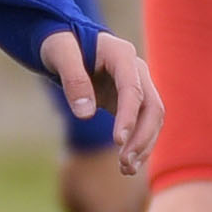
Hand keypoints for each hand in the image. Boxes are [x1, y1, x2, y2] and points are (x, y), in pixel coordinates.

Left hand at [41, 30, 161, 174]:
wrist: (65, 42)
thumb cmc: (60, 43)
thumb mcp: (59, 53)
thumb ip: (73, 79)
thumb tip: (85, 114)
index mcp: (122, 55)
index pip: (132, 90)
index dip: (128, 117)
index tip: (117, 142)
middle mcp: (136, 70)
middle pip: (152, 107)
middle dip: (142, 137)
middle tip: (124, 164)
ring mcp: (137, 85)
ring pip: (152, 119)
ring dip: (143, 145)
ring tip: (126, 170)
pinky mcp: (131, 100)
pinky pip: (143, 124)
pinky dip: (138, 143)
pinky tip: (127, 164)